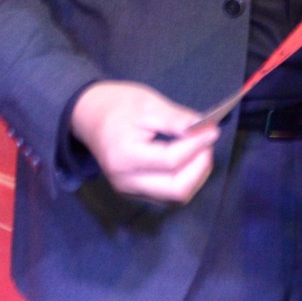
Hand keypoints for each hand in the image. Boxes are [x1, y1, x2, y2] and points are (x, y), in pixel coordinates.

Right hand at [69, 80, 218, 202]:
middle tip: (207, 142)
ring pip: (175, 197)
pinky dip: (185, 178)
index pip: (171, 161)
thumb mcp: (148, 104)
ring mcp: (130, 190)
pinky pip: (168, 194)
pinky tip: (189, 158)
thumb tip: (206, 130)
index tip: (213, 130)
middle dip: (200, 167)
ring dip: (195, 175)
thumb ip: (177, 120)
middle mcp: (126, 181)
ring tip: (200, 148)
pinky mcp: (135, 192)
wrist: (88, 116)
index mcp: (125, 156)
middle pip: (176, 190)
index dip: (197, 146)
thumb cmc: (117, 106)